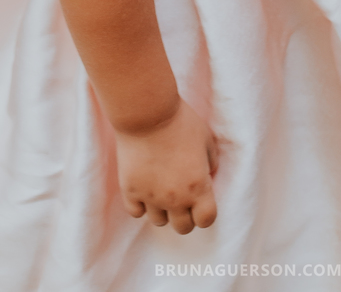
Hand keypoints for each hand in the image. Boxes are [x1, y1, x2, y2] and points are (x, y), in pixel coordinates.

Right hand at [116, 99, 217, 233]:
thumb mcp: (206, 138)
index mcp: (198, 187)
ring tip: (162, 189)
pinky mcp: (130, 191)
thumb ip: (210, 161)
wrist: (147, 112)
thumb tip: (208, 173)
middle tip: (182, 196)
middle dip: (185, 214)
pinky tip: (144, 189)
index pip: (206, 220)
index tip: (202, 200)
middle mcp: (175, 198)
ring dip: (163, 210)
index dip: (205, 212)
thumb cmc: (180, 121)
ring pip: (159, 221)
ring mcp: (151, 197)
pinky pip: (136, 212)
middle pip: (183, 227)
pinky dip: (141, 205)